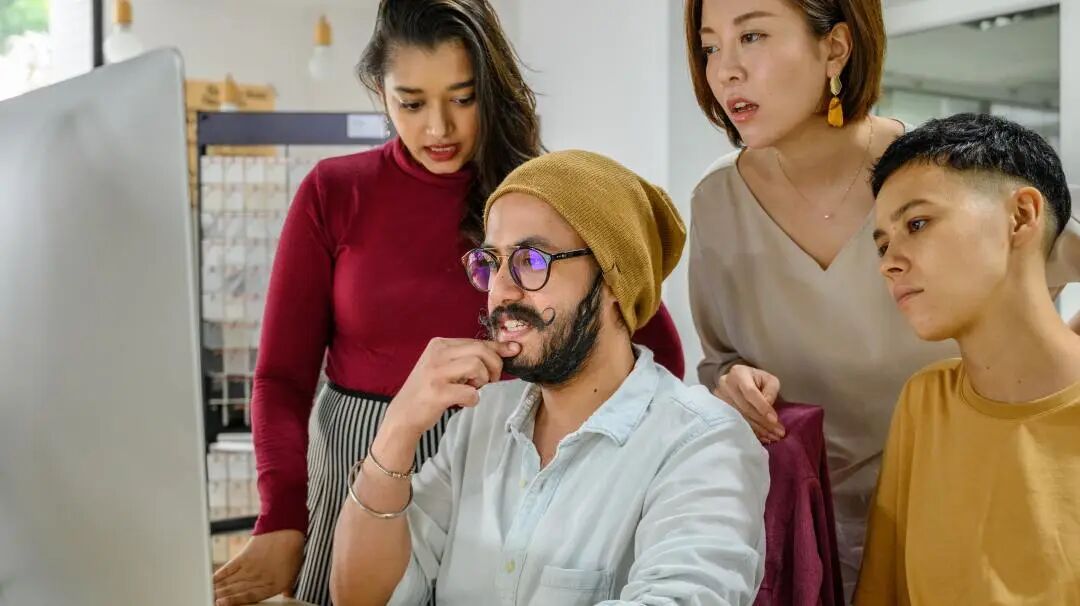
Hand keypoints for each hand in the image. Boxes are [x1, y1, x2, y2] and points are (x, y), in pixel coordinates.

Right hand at [212, 529, 304, 605]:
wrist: (287, 529)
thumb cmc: (292, 551)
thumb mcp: (293, 573)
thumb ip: (286, 587)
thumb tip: (288, 595)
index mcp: (273, 585)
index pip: (250, 597)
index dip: (234, 602)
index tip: (221, 604)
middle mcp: (260, 579)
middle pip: (236, 591)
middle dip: (222, 597)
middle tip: (210, 599)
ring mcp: (251, 568)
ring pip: (230, 582)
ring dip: (218, 590)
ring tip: (208, 594)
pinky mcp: (244, 557)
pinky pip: (228, 569)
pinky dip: (218, 575)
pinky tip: (211, 581)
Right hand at [382, 338, 519, 438]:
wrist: (404, 415)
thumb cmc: (430, 390)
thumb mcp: (446, 367)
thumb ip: (469, 358)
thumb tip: (507, 350)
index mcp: (440, 344)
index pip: (477, 341)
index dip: (499, 347)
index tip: (514, 350)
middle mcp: (436, 354)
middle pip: (481, 351)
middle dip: (494, 366)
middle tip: (491, 381)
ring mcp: (435, 372)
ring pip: (477, 366)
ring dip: (482, 382)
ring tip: (472, 389)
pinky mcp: (437, 392)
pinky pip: (471, 392)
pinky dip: (472, 400)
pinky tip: (462, 402)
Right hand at [714, 364, 784, 442]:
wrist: (736, 380)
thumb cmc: (755, 380)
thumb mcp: (768, 379)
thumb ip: (771, 390)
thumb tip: (768, 407)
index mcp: (738, 374)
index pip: (750, 393)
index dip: (762, 407)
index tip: (774, 420)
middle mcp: (725, 384)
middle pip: (745, 407)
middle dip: (763, 422)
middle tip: (778, 433)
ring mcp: (719, 397)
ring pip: (739, 418)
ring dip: (758, 429)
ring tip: (773, 436)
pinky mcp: (717, 409)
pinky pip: (735, 423)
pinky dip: (750, 431)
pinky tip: (762, 437)